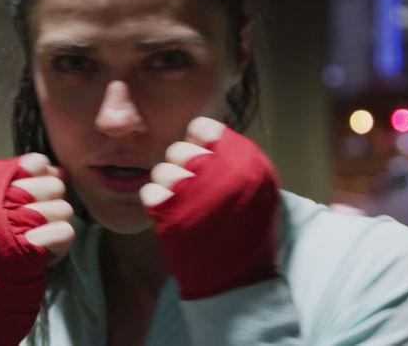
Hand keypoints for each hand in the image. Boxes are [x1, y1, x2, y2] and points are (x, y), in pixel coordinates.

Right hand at [0, 153, 75, 345]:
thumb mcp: (2, 199)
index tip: (35, 194)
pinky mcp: (28, 249)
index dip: (42, 177)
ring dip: (56, 224)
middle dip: (52, 202)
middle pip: (55, 186)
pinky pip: (66, 232)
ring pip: (64, 209)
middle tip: (36, 218)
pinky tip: (44, 248)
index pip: (35, 162)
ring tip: (38, 235)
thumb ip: (30, 179)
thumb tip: (60, 170)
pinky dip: (59, 242)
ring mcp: (12, 224)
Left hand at [141, 116, 280, 299]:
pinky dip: (156, 203)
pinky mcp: (171, 212)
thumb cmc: (249, 234)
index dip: (198, 142)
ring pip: (161, 170)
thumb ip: (235, 159)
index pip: (204, 128)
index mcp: (243, 159)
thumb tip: (205, 140)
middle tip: (190, 188)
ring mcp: (192, 190)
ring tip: (182, 205)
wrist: (239, 279)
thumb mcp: (259, 188)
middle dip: (180, 167)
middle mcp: (217, 169)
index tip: (201, 159)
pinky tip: (170, 216)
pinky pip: (149, 192)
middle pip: (178, 149)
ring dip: (167, 187)